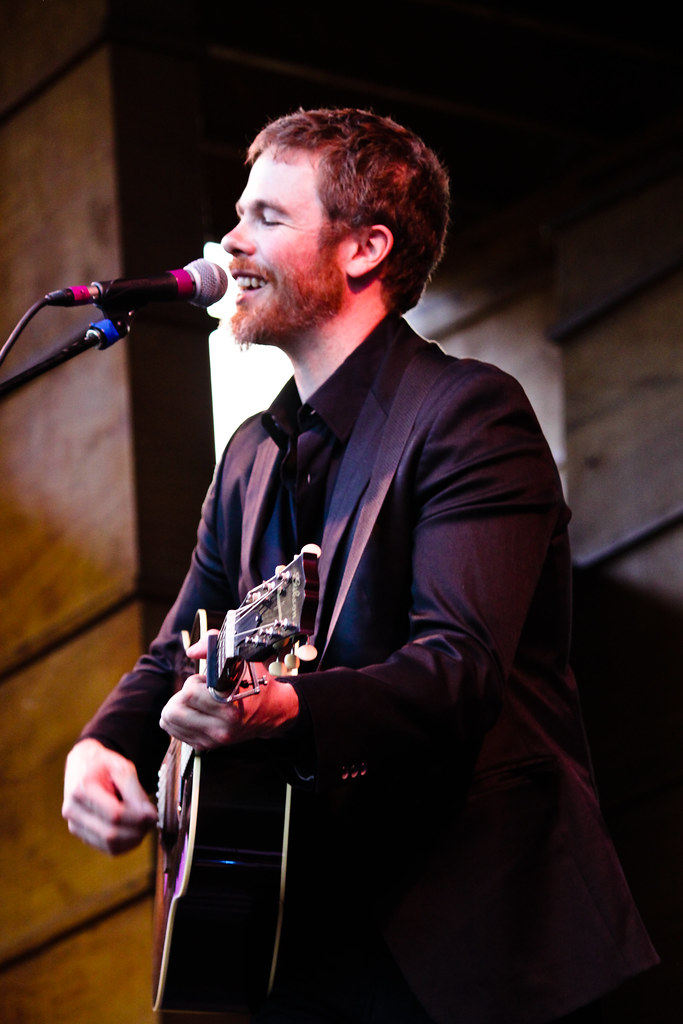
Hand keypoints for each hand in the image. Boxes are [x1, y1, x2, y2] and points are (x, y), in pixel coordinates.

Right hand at [62, 738, 157, 854]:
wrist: (82, 765)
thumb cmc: (103, 765)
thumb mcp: (121, 767)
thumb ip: (134, 790)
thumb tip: (149, 816)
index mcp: (81, 789)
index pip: (114, 814)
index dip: (137, 818)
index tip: (154, 814)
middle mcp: (73, 811)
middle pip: (111, 834)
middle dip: (137, 830)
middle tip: (152, 820)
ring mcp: (74, 825)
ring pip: (110, 845)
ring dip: (133, 839)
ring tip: (145, 825)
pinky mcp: (81, 834)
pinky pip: (107, 848)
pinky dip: (126, 844)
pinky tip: (135, 831)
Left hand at [159, 634, 299, 750]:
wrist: (273, 711)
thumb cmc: (256, 682)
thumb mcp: (242, 659)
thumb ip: (214, 647)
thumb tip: (191, 651)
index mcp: (230, 706)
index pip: (189, 693)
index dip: (194, 682)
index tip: (206, 680)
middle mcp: (222, 727)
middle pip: (173, 711)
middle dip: (181, 695)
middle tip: (197, 691)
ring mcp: (213, 740)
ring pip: (170, 722)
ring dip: (178, 707)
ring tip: (196, 701)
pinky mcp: (206, 746)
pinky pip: (175, 732)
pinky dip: (178, 720)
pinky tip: (195, 712)